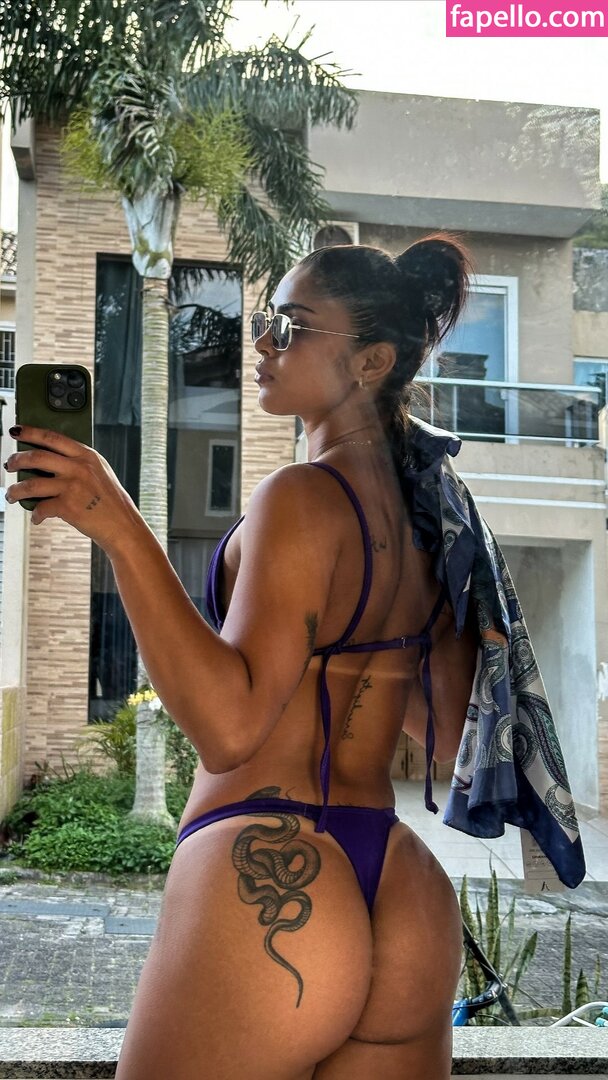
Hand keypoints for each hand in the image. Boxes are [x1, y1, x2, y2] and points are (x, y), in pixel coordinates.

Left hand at [4, 425, 144, 555]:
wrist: (123, 525)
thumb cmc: (111, 501)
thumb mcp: (100, 472)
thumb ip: (79, 462)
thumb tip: (49, 460)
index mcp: (86, 456)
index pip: (53, 437)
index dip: (31, 432)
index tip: (16, 431)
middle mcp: (79, 468)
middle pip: (37, 457)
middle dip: (17, 460)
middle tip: (9, 465)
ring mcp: (73, 487)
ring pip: (31, 484)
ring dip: (16, 490)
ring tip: (11, 495)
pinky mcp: (68, 507)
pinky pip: (41, 508)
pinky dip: (36, 514)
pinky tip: (36, 517)